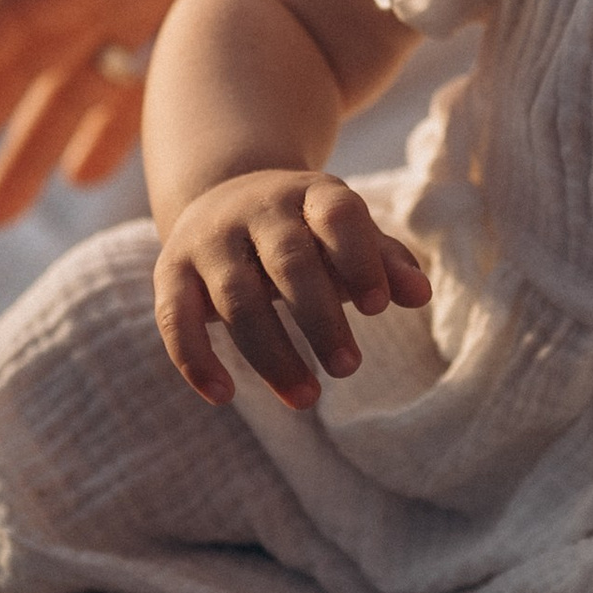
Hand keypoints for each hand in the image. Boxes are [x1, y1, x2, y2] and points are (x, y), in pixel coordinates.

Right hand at [154, 172, 430, 409]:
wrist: (223, 195)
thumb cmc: (305, 230)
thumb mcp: (346, 234)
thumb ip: (384, 261)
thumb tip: (421, 295)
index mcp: (310, 194)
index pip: (337, 216)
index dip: (359, 259)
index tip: (380, 308)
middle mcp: (256, 210)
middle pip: (289, 262)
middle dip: (320, 318)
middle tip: (348, 367)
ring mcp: (209, 240)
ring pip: (237, 299)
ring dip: (271, 353)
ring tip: (307, 398)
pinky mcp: (172, 272)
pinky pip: (176, 318)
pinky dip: (196, 359)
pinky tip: (223, 397)